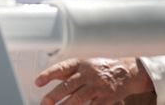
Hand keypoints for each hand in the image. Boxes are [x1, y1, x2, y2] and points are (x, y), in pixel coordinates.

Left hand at [35, 57, 153, 103]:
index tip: (37, 82)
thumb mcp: (84, 65)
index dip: (49, 74)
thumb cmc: (101, 69)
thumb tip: (48, 76)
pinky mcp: (106, 98)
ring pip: (78, 98)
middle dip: (54, 95)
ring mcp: (97, 86)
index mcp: (81, 64)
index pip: (62, 68)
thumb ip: (68, 71)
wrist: (126, 72)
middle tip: (44, 103)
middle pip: (68, 85)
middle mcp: (88, 73)